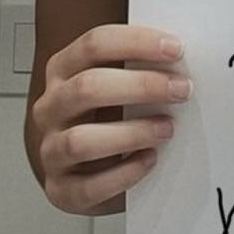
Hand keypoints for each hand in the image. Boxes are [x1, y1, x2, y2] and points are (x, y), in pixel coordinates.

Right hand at [33, 24, 190, 214]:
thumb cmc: (109, 119)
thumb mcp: (118, 85)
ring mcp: (51, 150)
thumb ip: (139, 68)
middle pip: (87, 87)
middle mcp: (50, 108)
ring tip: (166, 129)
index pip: (93, 45)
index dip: (136, 43)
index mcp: (63, 71)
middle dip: (141, 86)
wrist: (89, 171)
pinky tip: (148, 160)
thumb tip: (182, 59)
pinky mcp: (61, 190)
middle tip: (180, 89)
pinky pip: (89, 186)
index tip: (175, 49)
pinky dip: (124, 174)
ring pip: (80, 140)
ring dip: (131, 132)